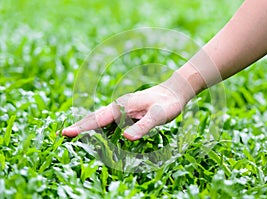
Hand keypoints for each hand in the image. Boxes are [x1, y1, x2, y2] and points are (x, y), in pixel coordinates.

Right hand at [62, 74, 192, 140]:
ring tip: (73, 133)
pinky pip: (107, 119)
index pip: (98, 119)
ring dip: (86, 125)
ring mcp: (121, 108)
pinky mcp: (125, 111)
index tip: (66, 133)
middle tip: (63, 133)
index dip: (83, 127)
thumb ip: (143, 127)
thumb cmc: (166, 104)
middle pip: (94, 117)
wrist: (173, 92)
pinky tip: (95, 131)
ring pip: (99, 118)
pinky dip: (97, 125)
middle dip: (79, 125)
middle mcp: (118, 106)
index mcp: (122, 106)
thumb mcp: (158, 116)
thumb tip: (125, 137)